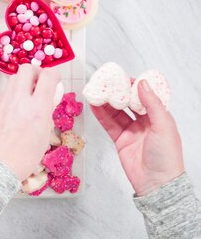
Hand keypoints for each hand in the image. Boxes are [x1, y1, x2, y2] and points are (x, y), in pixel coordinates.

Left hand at [0, 64, 60, 180]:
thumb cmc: (25, 157)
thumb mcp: (45, 135)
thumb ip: (46, 113)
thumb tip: (47, 101)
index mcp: (38, 108)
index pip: (48, 75)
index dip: (54, 74)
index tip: (55, 80)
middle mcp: (20, 100)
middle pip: (27, 68)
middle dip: (36, 71)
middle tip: (40, 82)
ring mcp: (4, 102)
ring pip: (13, 77)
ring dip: (24, 81)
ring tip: (29, 95)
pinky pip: (6, 91)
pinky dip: (14, 93)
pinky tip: (17, 107)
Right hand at [92, 80, 183, 195]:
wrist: (156, 183)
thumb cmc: (166, 156)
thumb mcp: (163, 126)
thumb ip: (152, 104)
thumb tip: (142, 83)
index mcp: (159, 116)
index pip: (144, 96)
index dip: (133, 86)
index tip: (122, 77)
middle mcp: (145, 122)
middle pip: (128, 103)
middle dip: (117, 92)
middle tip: (105, 83)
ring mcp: (131, 131)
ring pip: (116, 112)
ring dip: (106, 102)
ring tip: (96, 92)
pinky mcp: (120, 140)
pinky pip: (109, 124)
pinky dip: (101, 115)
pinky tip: (94, 106)